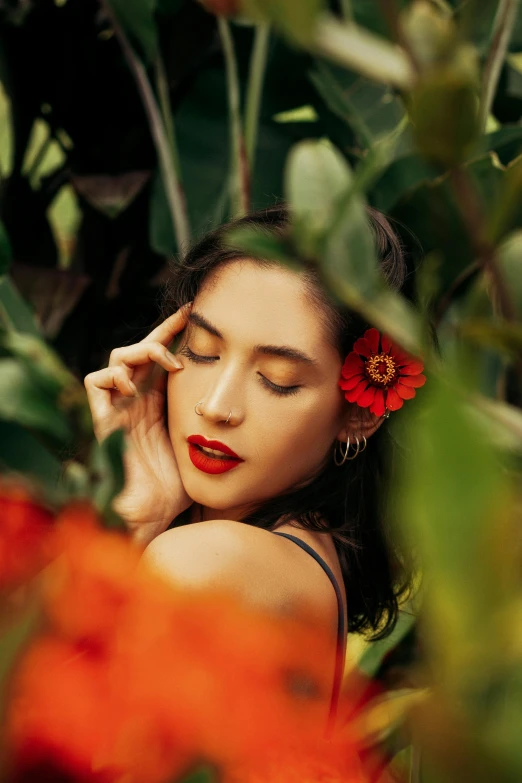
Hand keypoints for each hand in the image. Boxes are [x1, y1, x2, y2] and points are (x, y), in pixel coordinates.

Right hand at [84, 304, 191, 542]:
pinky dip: (115, 375)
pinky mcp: (102, 420)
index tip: (200, 318)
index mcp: (158, 406)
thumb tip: (244, 410)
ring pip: (119, 358)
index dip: (178, 338)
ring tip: (172, 365)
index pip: (165, 361)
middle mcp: (137, 403)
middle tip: (187, 316)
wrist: (151, 517)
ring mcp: (119, 409)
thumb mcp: (200, 445)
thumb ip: (212, 424)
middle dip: (164, 331)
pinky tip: (137, 387)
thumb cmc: (177, 489)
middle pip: (142, 351)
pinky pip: (96, 381)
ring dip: (145, 350)